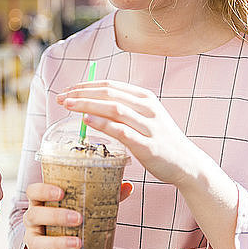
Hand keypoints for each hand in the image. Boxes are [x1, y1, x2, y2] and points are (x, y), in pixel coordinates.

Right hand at [23, 182, 132, 248]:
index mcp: (41, 202)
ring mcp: (33, 237)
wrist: (65, 246)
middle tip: (78, 217)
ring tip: (78, 241)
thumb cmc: (70, 221)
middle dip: (55, 215)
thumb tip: (127, 186)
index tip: (61, 192)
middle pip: (34, 214)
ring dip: (57, 240)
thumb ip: (101, 196)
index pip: (33, 191)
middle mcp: (33, 218)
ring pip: (35, 238)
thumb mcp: (82, 208)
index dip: (43, 189)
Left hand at [57, 80, 205, 186]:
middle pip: (108, 94)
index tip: (68, 89)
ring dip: (87, 105)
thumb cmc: (160, 140)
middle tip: (61, 98)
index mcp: (144, 98)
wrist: (186, 163)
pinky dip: (103, 124)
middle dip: (81, 93)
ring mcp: (148, 126)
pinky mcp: (147, 145)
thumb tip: (92, 103)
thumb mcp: (144, 117)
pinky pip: (121, 131)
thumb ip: (123, 108)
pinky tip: (87, 121)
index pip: (110, 85)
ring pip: (113, 109)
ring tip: (68, 105)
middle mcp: (147, 108)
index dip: (86, 85)